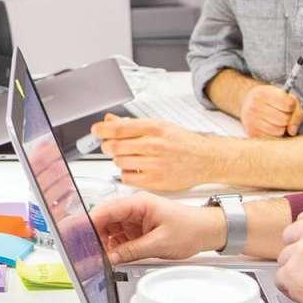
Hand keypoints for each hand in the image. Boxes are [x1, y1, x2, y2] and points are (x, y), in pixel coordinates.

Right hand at [88, 192, 224, 263]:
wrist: (209, 231)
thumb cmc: (191, 228)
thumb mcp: (159, 243)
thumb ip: (131, 251)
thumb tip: (110, 257)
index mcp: (138, 203)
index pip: (106, 210)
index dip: (89, 223)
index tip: (78, 236)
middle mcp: (134, 208)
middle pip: (105, 220)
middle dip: (96, 237)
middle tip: (91, 254)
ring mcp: (136, 218)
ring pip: (111, 230)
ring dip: (106, 244)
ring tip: (104, 258)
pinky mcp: (139, 229)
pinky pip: (121, 237)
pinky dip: (116, 247)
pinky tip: (115, 257)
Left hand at [90, 114, 222, 191]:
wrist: (206, 160)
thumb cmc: (183, 142)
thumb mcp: (159, 126)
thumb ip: (133, 124)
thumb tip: (109, 120)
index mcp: (155, 128)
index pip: (119, 128)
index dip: (102, 130)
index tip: (96, 131)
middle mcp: (155, 145)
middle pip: (115, 146)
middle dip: (106, 146)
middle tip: (108, 145)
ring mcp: (155, 165)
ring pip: (119, 162)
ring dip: (117, 159)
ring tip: (127, 156)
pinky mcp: (156, 182)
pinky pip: (127, 178)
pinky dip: (125, 173)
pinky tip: (134, 168)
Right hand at [239, 84, 302, 137]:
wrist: (248, 104)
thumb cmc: (271, 101)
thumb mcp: (285, 98)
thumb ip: (296, 112)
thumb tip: (292, 131)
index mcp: (263, 93)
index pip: (289, 104)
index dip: (292, 106)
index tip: (287, 105)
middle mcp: (254, 106)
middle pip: (285, 119)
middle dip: (287, 119)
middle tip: (281, 114)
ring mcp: (251, 120)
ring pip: (279, 131)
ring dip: (282, 128)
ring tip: (276, 121)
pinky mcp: (251, 132)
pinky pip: (272, 138)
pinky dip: (275, 135)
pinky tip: (270, 127)